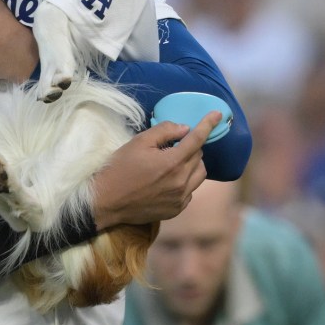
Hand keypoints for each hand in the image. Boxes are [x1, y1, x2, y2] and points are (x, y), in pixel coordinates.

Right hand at [91, 112, 217, 228]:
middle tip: (173, 145)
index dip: (208, 125)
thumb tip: (184, 129)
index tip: (218, 115)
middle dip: (191, 147)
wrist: (107, 200)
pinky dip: (185, 181)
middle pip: (199, 157)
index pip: (197, 139)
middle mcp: (181, 182)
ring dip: (192, 164)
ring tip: (174, 162)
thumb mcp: (139, 142)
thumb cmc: (120, 168)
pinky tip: (168, 180)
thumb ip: (164, 131)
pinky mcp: (176, 209)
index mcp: (172, 162)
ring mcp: (180, 198)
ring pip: (199, 175)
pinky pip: (190, 190)